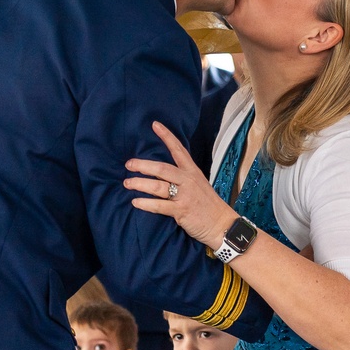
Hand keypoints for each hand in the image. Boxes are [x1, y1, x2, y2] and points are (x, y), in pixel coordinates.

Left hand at [126, 121, 237, 248]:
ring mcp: (185, 195)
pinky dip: (146, 203)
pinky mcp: (181, 210)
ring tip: (127, 183)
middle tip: (129, 164)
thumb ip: (182, 178)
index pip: (178, 150)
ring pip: (158, 186)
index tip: (155, 125)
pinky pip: (159, 205)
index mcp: (192, 172)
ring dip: (140, 184)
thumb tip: (161, 175)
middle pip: (162, 169)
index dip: (167, 136)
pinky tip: (135, 202)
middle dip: (143, 165)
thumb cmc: (208, 206)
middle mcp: (188, 180)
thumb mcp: (198, 185)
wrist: (222, 224)